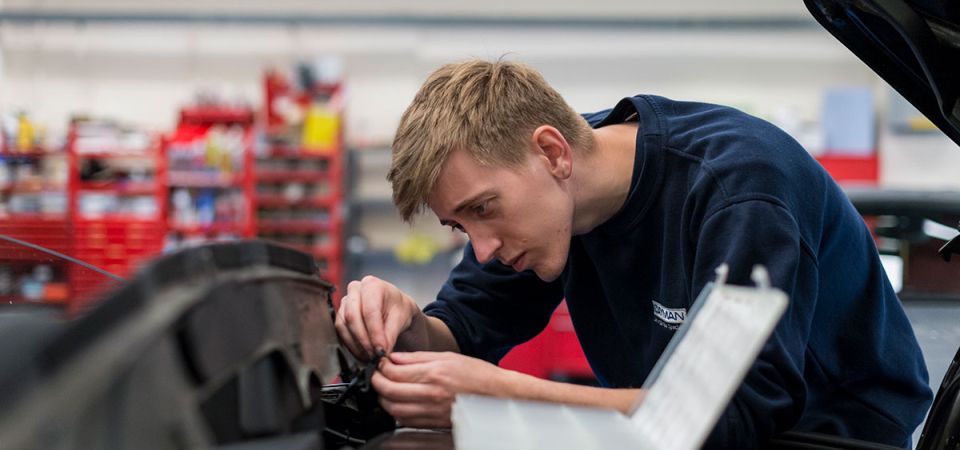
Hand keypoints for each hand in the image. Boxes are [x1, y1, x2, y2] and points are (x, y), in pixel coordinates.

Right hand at [334, 275, 420, 359]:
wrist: (393, 309)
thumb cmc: (398, 309)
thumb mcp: (400, 319)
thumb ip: (390, 335)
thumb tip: (382, 352)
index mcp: (372, 285)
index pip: (370, 311)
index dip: (375, 333)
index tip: (381, 350)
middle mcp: (355, 289)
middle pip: (352, 316)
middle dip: (364, 340)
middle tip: (375, 356)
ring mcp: (345, 301)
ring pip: (343, 325)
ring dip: (356, 345)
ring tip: (370, 357)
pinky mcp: (340, 314)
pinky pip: (340, 331)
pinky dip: (350, 345)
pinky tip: (362, 354)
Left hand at [372, 352, 506, 427]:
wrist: (498, 395)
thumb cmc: (477, 375)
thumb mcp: (447, 357)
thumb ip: (417, 357)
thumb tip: (394, 357)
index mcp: (434, 374)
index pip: (394, 372)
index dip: (381, 366)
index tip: (379, 363)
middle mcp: (431, 394)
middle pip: (389, 391)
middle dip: (376, 382)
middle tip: (376, 375)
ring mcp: (431, 411)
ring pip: (394, 409)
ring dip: (384, 399)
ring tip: (385, 389)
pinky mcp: (433, 423)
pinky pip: (405, 420)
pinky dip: (396, 412)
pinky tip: (398, 403)